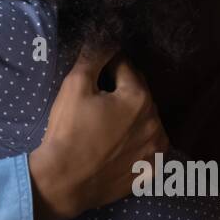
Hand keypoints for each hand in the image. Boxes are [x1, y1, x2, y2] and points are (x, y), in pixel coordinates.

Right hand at [27, 47, 169, 219]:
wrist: (64, 182)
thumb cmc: (68, 131)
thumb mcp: (74, 86)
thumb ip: (93, 57)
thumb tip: (104, 37)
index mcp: (139, 98)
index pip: (126, 68)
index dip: (108, 66)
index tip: (94, 73)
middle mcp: (155, 123)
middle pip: (139, 95)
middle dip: (121, 91)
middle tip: (97, 100)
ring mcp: (155, 150)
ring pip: (146, 121)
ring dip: (131, 117)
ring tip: (106, 124)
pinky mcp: (150, 171)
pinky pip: (147, 147)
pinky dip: (136, 142)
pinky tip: (116, 145)